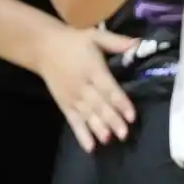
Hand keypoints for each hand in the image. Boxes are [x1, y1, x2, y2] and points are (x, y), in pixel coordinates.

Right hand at [34, 26, 137, 150]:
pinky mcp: (64, 105)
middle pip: (99, 105)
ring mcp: (72, 97)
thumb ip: (117, 42)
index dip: (121, 103)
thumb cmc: (74, 41)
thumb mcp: (96, 36)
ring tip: (109, 140)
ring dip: (98, 128)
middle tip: (124, 133)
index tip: (132, 116)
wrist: (43, 48)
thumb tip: (140, 43)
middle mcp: (82, 86)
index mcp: (93, 69)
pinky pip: (74, 121)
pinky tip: (90, 147)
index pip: (109, 89)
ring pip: (88, 115)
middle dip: (112, 120)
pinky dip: (81, 134)